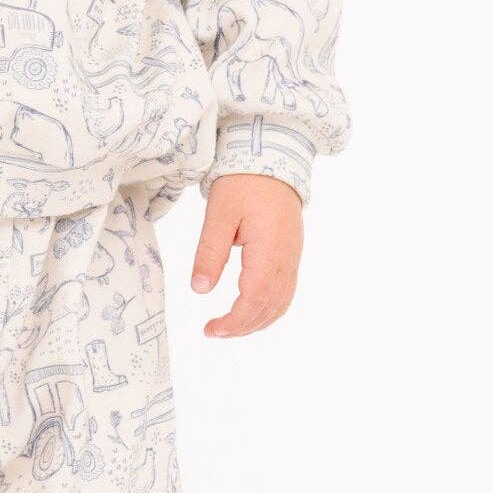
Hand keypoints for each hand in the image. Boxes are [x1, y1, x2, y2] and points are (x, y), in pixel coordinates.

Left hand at [189, 172, 302, 337]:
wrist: (272, 161)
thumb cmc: (243, 183)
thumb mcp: (218, 214)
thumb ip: (209, 252)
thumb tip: (200, 289)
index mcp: (269, 251)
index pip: (254, 299)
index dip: (234, 321)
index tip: (211, 329)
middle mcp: (287, 260)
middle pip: (269, 308)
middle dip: (242, 327)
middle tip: (212, 331)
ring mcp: (292, 259)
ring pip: (281, 304)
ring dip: (256, 322)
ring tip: (228, 327)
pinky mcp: (291, 256)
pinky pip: (285, 293)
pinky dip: (268, 310)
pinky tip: (249, 312)